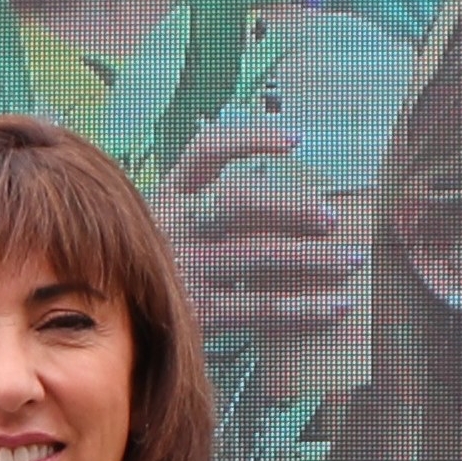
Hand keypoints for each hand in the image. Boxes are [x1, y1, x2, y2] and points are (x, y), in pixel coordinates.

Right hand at [159, 123, 358, 343]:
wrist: (109, 321)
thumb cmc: (152, 267)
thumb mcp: (168, 224)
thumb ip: (211, 206)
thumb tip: (282, 191)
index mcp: (169, 194)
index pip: (209, 150)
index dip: (252, 139)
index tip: (296, 140)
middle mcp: (174, 226)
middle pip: (239, 203)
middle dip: (291, 206)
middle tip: (331, 217)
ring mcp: (185, 270)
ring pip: (258, 256)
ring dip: (313, 258)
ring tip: (352, 260)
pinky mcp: (198, 313)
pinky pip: (261, 308)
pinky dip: (304, 308)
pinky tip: (335, 307)